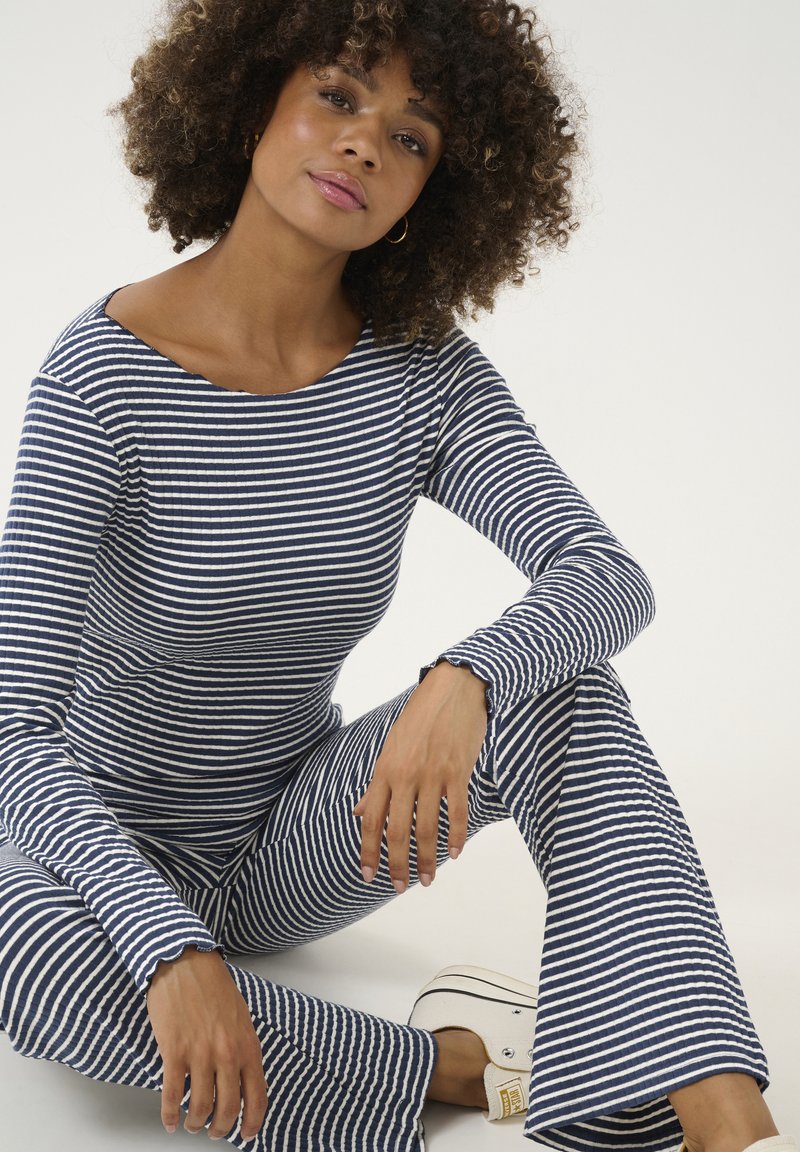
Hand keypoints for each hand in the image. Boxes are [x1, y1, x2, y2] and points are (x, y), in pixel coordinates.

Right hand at [146, 945, 267, 1140]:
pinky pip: (172, 1095)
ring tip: (192, 1125)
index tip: (248, 1134)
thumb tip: (241, 1079)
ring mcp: (200, 1054)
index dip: (252, 1121)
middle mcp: (227, 1053)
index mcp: (247, 1045)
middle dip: (221, 1128)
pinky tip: (170, 1120)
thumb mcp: (241, 1017)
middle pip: (227, 1108)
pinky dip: (170, 1115)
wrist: (185, 963)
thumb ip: (243, 1049)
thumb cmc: (213, 987)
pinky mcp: (174, 1052)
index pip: (257, 1096)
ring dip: (195, 1123)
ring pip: (200, 1107)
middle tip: (215, 1132)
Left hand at [352, 662, 488, 891]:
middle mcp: (406, 775)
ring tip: (428, 879)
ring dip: (427, 858)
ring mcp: (433, 774)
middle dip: (397, 864)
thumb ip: (377, 783)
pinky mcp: (458, 771)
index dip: (369, 851)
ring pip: (428, 827)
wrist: (453, 688)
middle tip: (398, 887)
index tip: (368, 875)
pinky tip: (454, 853)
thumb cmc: (420, 716)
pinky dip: (456, 836)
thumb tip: (361, 812)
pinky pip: (457, 811)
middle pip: (398, 830)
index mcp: (385, 769)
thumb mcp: (391, 746)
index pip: (372, 820)